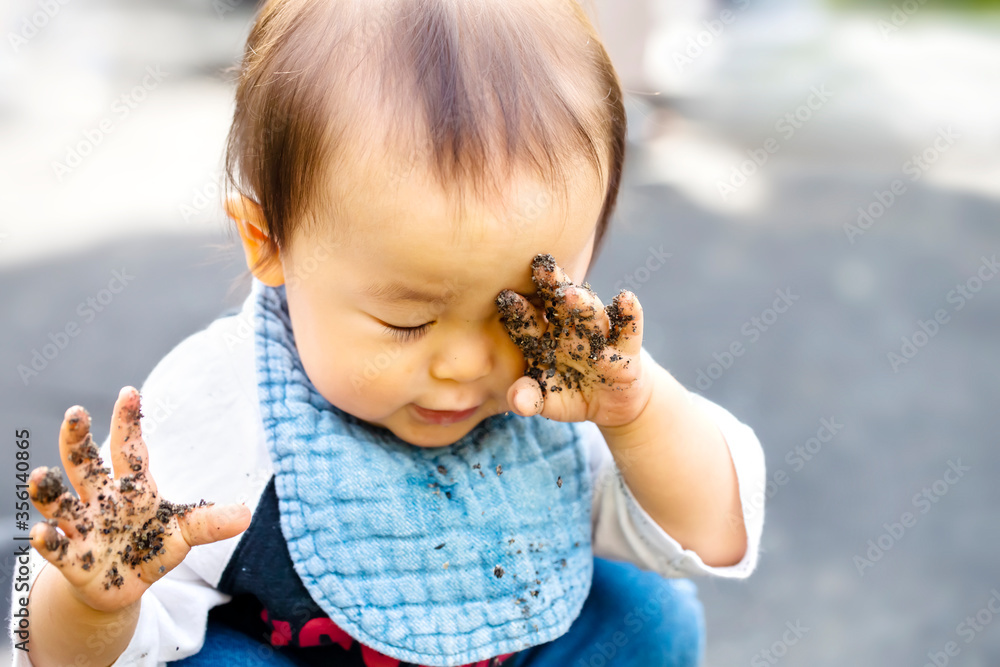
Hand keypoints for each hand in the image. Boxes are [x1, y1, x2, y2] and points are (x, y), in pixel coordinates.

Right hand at [27, 386, 250, 613]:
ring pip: (61, 504)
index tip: (130, 392)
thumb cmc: (150, 547)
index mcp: (131, 488)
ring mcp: (84, 528)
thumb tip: (247, 514)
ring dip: (49, 491)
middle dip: (77, 441)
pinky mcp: (74, 561)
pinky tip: (40, 532)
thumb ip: (210, 522)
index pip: (129, 449)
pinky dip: (48, 541)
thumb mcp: (184, 532)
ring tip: (40, 474)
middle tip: (75, 413)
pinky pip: (57, 549)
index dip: (128, 422)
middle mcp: (101, 501)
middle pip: (84, 465)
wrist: (121, 586)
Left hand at [495, 254, 651, 427]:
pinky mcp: (627, 346)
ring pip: (592, 312)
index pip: (528, 319)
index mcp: (544, 336)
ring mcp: (599, 333)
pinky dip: (630, 313)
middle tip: (540, 265)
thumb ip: (529, 399)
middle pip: (559, 302)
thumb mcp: (547, 401)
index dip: (518, 309)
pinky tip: (626, 299)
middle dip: (551, 284)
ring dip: (584, 302)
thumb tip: (518, 402)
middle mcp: (570, 327)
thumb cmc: (569, 395)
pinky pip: (629, 327)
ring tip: (572, 294)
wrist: (610, 404)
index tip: (506, 297)